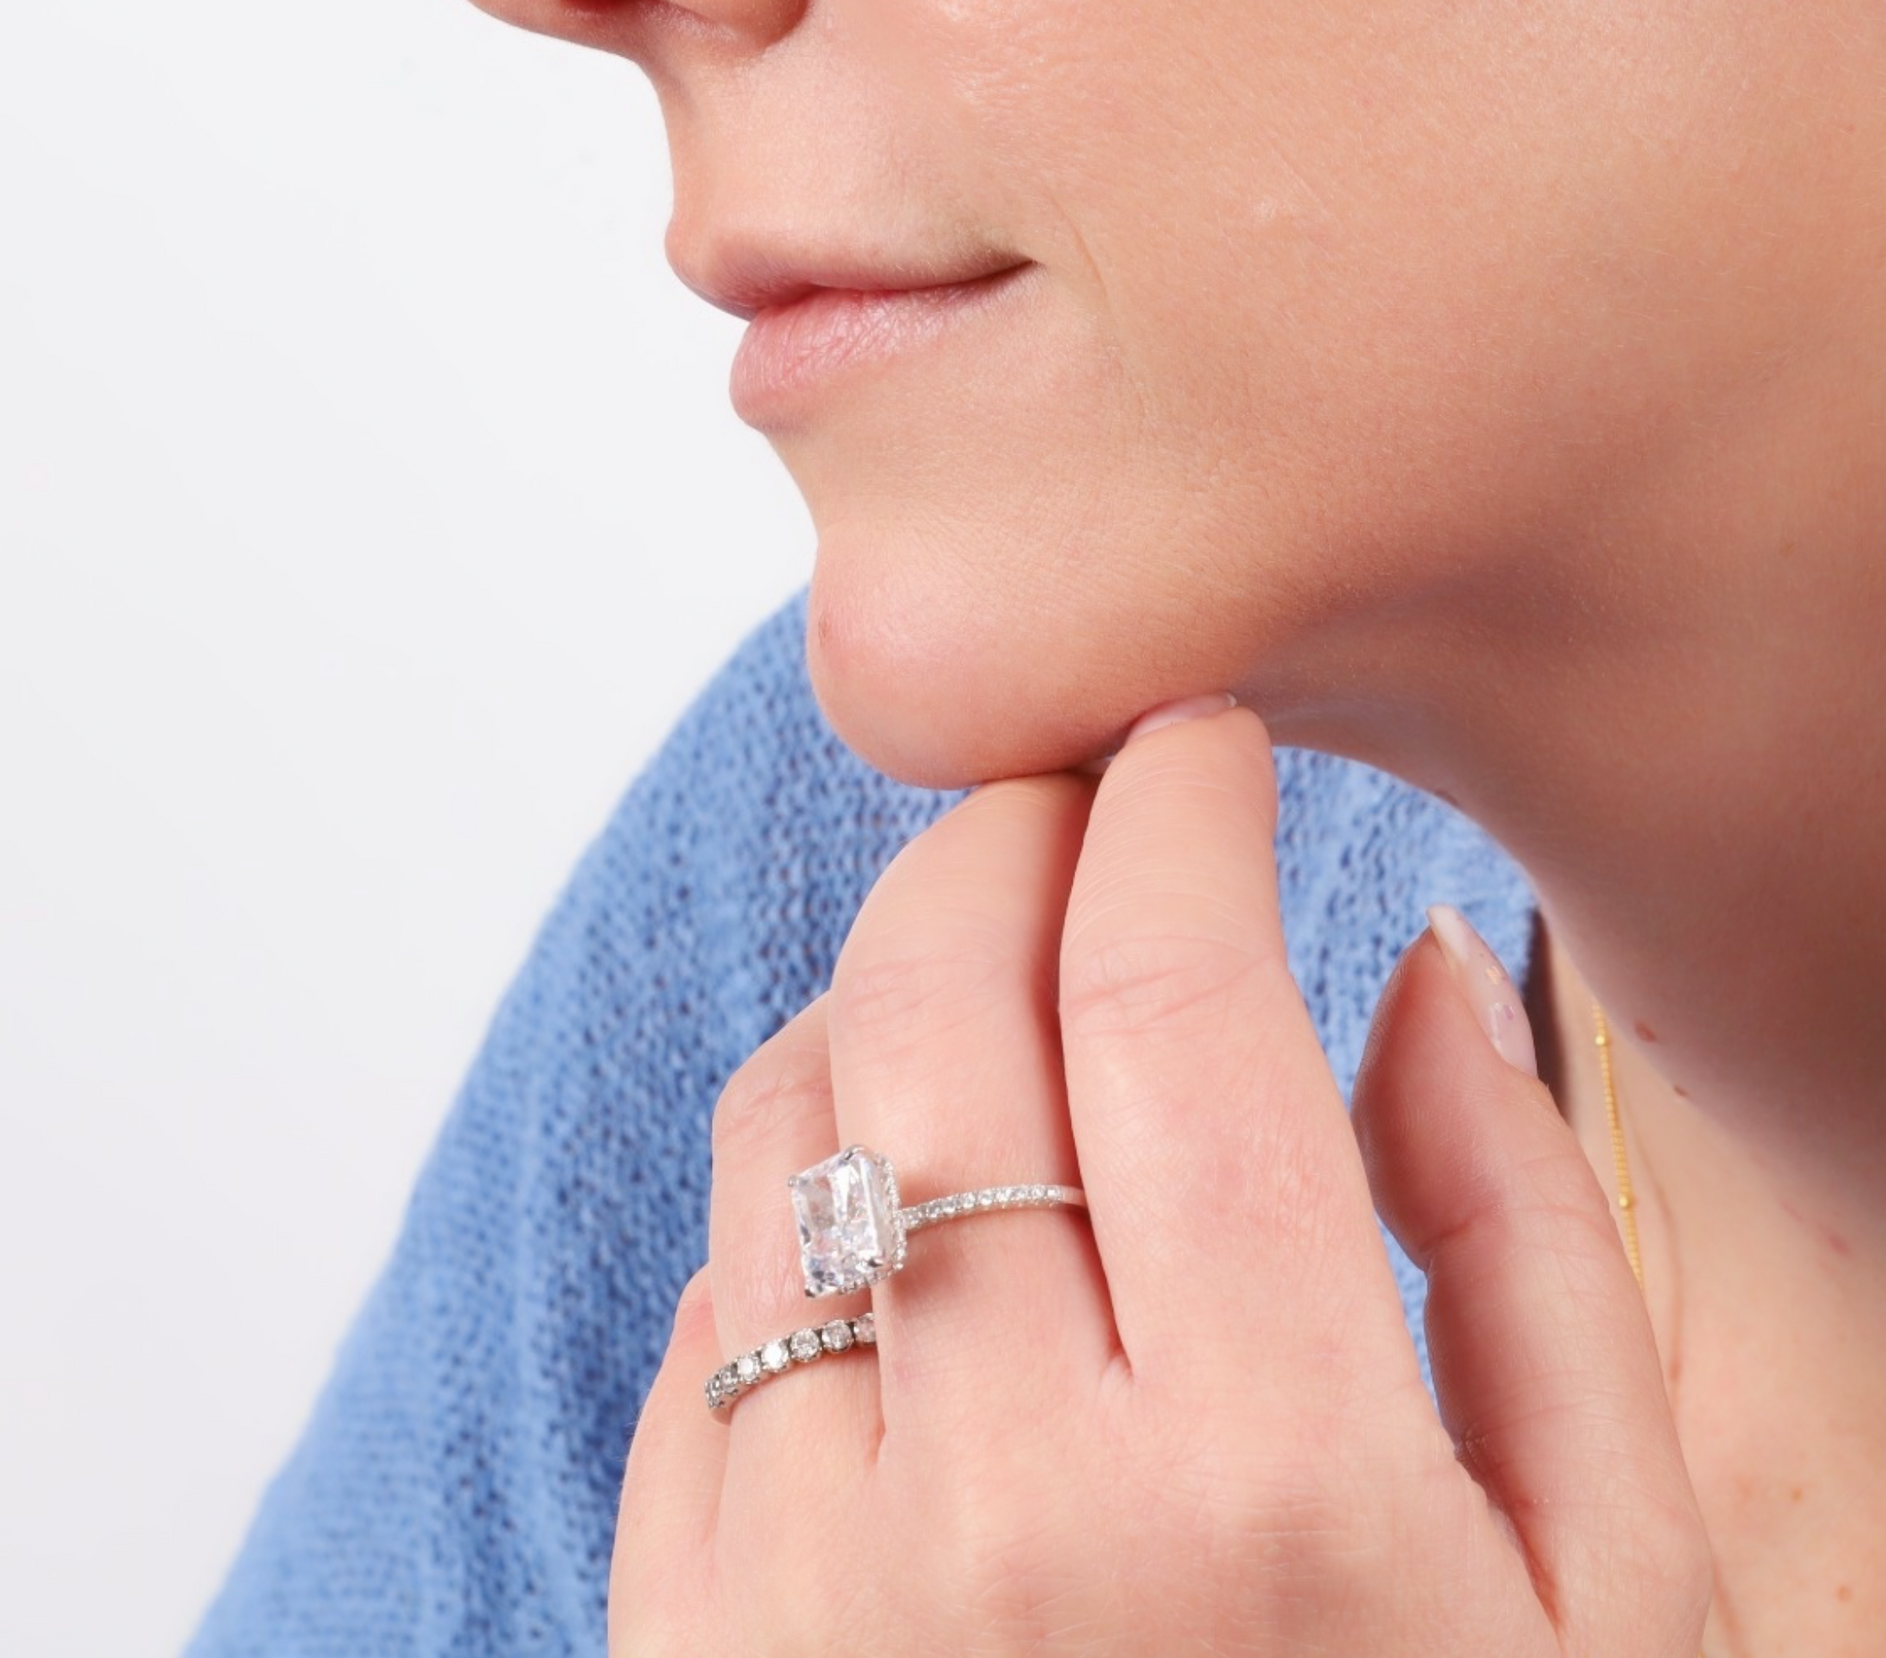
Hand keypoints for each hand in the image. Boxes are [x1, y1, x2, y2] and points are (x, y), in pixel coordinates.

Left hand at [609, 704, 1711, 1653]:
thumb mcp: (1613, 1594)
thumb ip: (1522, 1247)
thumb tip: (1410, 975)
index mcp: (1271, 1482)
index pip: (1172, 988)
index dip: (1180, 803)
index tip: (1198, 740)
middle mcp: (1004, 1510)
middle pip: (939, 1000)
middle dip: (1005, 833)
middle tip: (1075, 796)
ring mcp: (807, 1575)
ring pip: (795, 1115)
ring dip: (893, 991)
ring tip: (996, 991)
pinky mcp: (695, 1628)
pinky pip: (714, 1296)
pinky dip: (806, 1190)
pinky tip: (915, 1224)